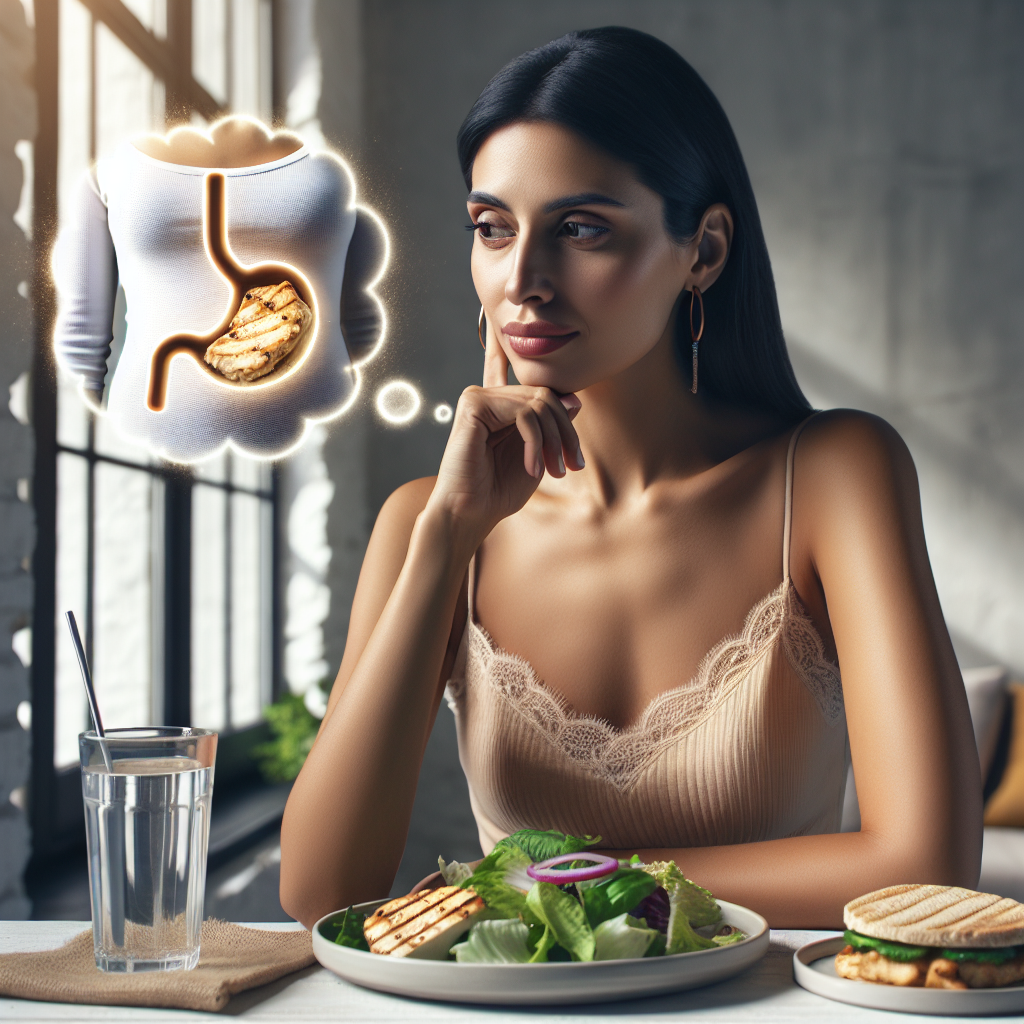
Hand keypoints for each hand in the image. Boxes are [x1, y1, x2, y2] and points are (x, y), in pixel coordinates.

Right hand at [425, 316, 584, 542]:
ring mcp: (479, 397)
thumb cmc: (498, 492)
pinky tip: (533, 468)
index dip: (506, 345)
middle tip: (572, 465)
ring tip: (554, 471)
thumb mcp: (538, 456)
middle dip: (566, 432)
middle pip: (545, 395)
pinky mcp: (473, 403)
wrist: (470, 513)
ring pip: (539, 403)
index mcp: (498, 408)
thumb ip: (552, 427)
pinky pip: (525, 412)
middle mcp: (487, 397)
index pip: (507, 367)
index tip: (501, 326)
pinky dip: (537, 442)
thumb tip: (574, 398)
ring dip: (555, 441)